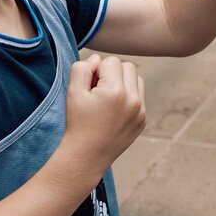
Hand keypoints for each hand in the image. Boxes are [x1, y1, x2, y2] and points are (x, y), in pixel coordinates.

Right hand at [63, 54, 145, 175]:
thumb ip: (82, 68)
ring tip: (107, 98)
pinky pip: (139, 96)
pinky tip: (114, 111)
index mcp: (115, 91)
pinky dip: (128, 97)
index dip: (97, 70)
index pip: (111, 61)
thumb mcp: (72, 92)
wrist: (86, 156)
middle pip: (128, 66)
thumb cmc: (77, 122)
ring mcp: (140, 111)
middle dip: (112, 73)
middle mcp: (132, 100)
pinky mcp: (143, 120)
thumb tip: (97, 59)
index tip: (90, 87)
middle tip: (98, 91)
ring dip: (123, 82)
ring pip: (137, 79)